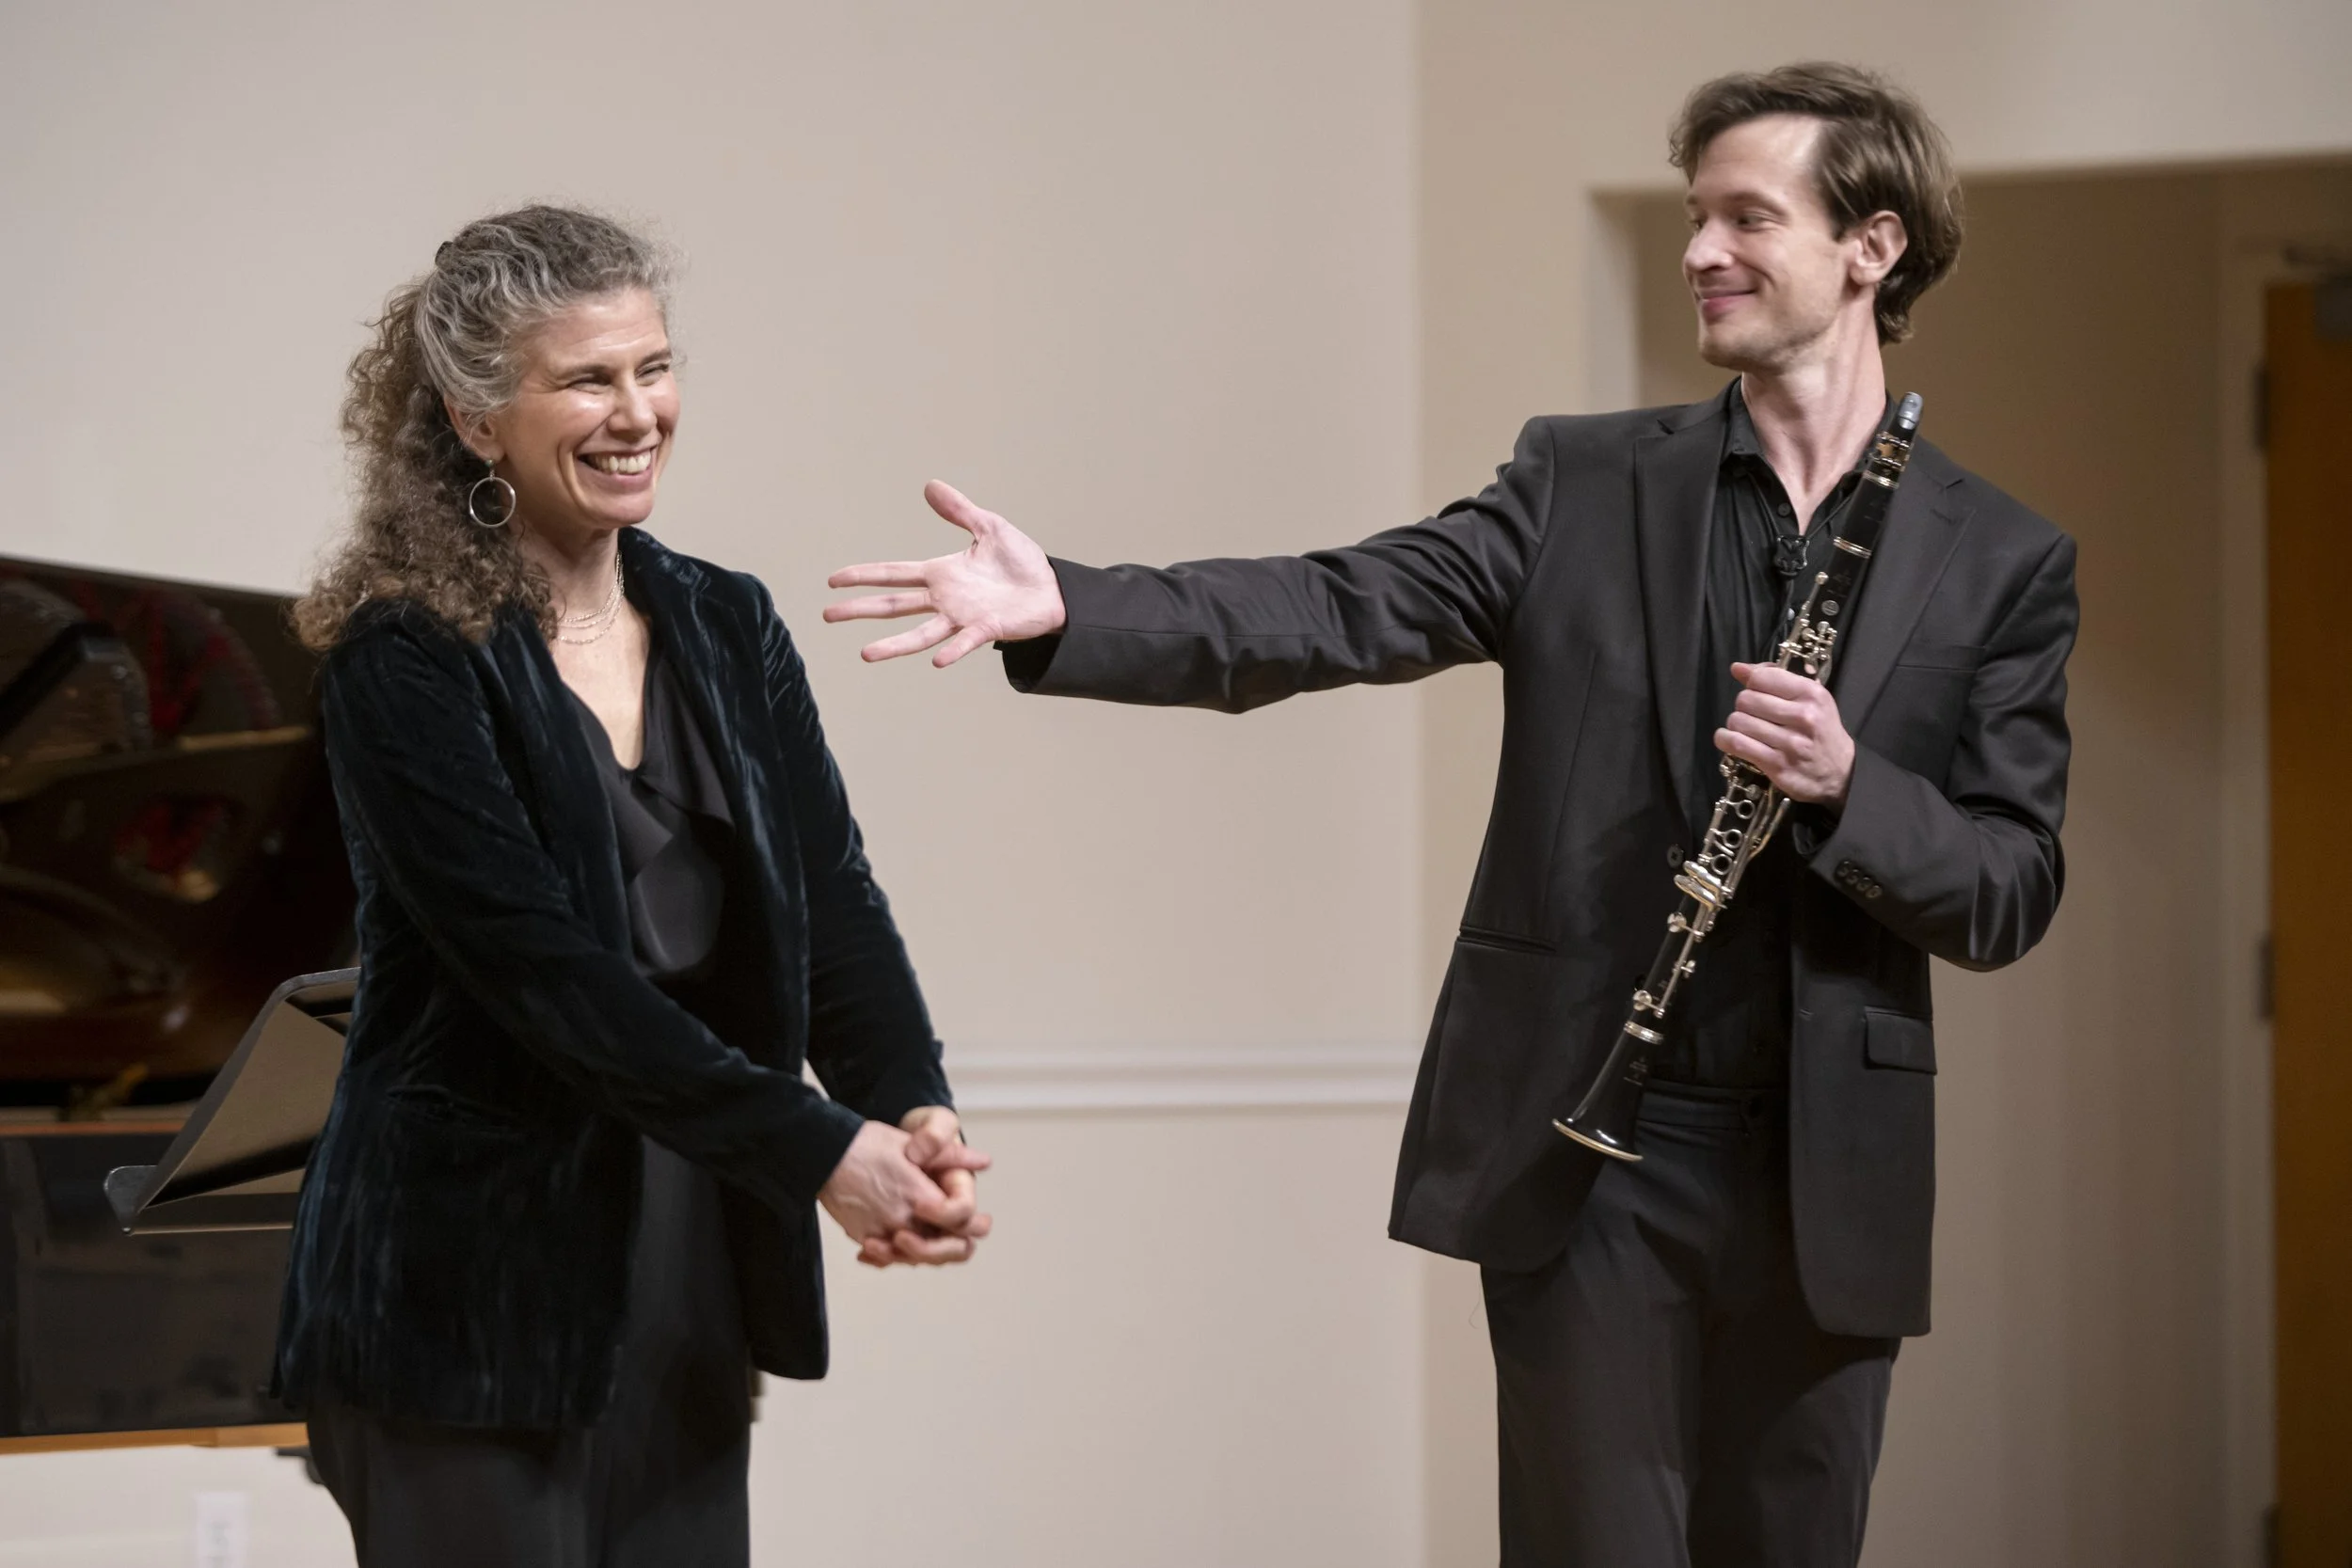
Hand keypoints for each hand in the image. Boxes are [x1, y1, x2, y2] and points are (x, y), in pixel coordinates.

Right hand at [824, 482, 1066, 666]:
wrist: (1054, 589)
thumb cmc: (1022, 563)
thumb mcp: (990, 527)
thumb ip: (959, 510)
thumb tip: (930, 485)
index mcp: (941, 574)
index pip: (893, 574)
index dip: (863, 575)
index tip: (833, 580)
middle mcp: (945, 599)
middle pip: (894, 606)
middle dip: (860, 609)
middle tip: (827, 615)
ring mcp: (963, 617)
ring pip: (920, 633)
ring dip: (894, 645)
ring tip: (865, 653)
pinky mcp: (988, 629)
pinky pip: (966, 642)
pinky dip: (952, 650)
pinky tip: (936, 661)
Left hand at [850, 1107, 994, 1268]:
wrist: (881, 1144)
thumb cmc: (915, 1132)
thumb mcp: (931, 1122)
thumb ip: (938, 1135)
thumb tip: (945, 1154)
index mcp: (959, 1188)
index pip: (966, 1214)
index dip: (946, 1214)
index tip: (919, 1204)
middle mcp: (948, 1214)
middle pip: (957, 1249)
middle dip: (929, 1249)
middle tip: (899, 1237)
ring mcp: (926, 1228)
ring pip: (924, 1259)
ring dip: (899, 1256)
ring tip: (870, 1243)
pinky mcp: (903, 1235)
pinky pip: (898, 1258)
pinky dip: (881, 1258)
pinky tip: (863, 1250)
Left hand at [1714, 662, 1854, 807]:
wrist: (1841, 772)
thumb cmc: (1821, 730)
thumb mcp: (1810, 698)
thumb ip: (1776, 679)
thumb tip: (1738, 668)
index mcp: (1811, 694)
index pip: (1762, 678)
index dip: (1751, 682)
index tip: (1756, 691)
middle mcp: (1803, 716)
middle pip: (1746, 699)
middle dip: (1743, 705)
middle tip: (1752, 713)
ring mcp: (1790, 743)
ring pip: (1738, 721)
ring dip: (1735, 724)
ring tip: (1745, 728)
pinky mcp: (1777, 765)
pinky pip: (1737, 744)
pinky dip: (1725, 739)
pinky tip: (1730, 738)